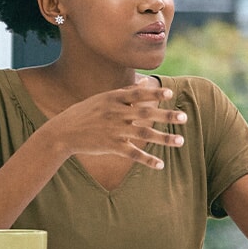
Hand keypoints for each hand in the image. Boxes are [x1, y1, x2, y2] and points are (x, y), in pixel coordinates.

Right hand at [49, 80, 186, 169]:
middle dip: (166, 116)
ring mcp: (113, 130)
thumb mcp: (103, 98)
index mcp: (113, 98)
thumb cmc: (85, 112)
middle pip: (145, 113)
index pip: (137, 95)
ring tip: (181, 141)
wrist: (62, 132)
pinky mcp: (111, 146)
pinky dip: (147, 159)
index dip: (154, 94)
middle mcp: (115, 113)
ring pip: (143, 134)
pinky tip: (160, 165)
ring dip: (163, 138)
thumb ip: (125, 92)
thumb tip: (145, 83)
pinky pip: (132, 153)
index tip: (170, 94)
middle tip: (184, 117)